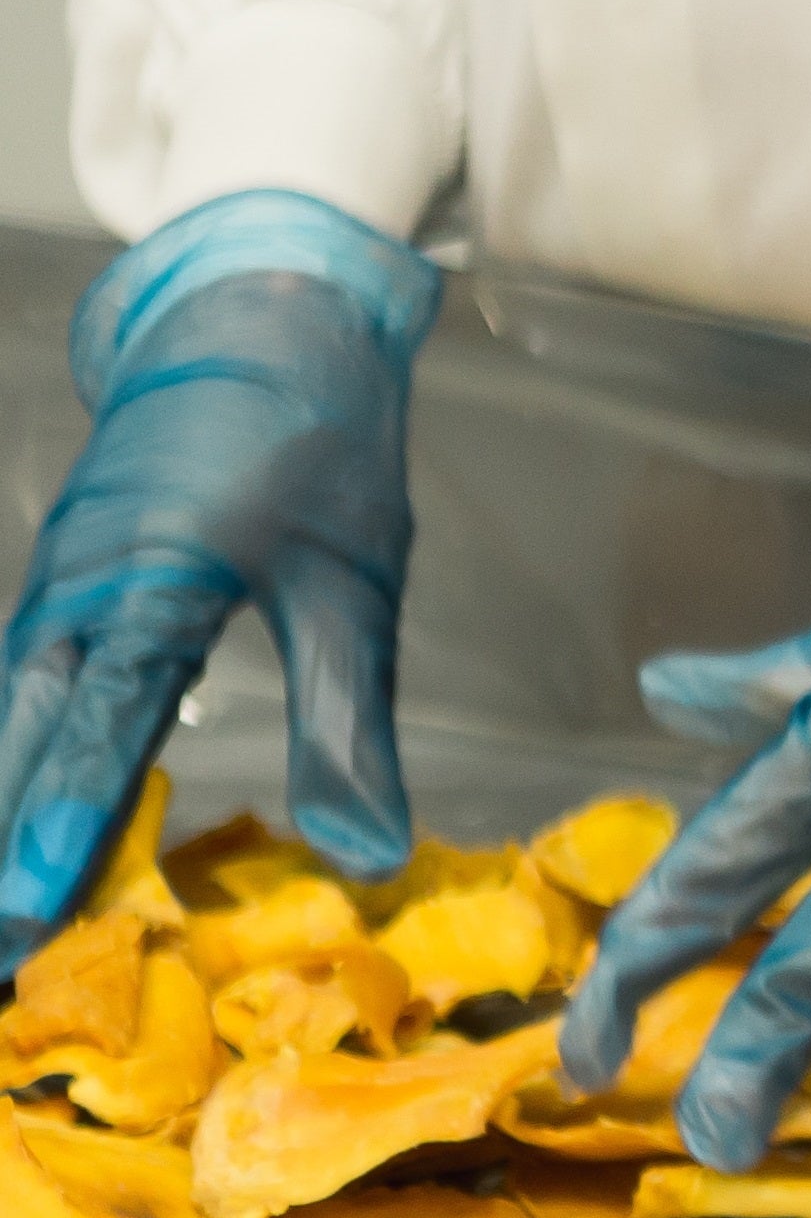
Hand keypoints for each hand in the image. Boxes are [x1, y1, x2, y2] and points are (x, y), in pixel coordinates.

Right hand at [0, 189, 437, 952]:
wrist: (258, 314)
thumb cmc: (317, 442)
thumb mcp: (354, 581)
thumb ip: (350, 722)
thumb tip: (367, 853)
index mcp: (155, 577)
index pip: (102, 718)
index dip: (68, 815)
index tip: (32, 903)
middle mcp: (82, 588)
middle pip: (26, 738)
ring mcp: (59, 585)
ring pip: (9, 720)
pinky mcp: (62, 587)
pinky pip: (19, 691)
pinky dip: (11, 764)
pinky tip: (6, 829)